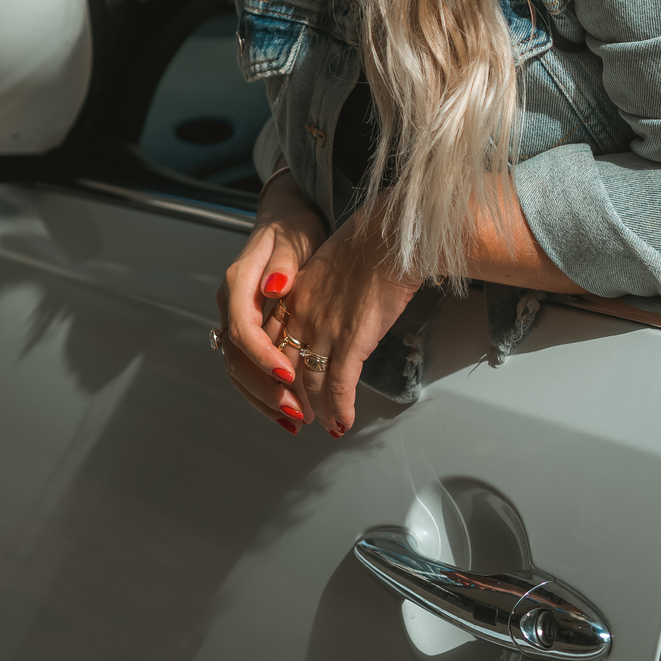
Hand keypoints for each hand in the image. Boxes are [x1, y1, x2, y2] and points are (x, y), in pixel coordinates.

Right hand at [216, 172, 326, 434]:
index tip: (288, 373)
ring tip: (295, 420)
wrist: (285, 222)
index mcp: (238, 283)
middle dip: (265, 387)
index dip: (262, 355)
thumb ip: (283, 263)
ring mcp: (234, 322)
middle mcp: (229, 306)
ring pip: (238, 370)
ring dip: (264, 398)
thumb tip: (274, 286)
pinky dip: (263, 395)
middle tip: (297, 410)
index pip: (242, 327)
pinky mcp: (245, 334)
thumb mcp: (293, 237)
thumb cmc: (293, 229)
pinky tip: (285, 413)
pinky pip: (246, 371)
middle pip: (236, 357)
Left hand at [267, 204, 418, 437]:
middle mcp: (302, 317)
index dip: (274, 371)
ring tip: (324, 423)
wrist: (389, 237)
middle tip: (298, 414)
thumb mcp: (324, 266)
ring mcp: (325, 331)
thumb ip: (312, 294)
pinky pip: (340, 387)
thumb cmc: (365, 245)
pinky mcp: (352, 342)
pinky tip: (343, 421)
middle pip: (285, 369)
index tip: (281, 384)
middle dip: (290, 397)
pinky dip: (340, 409)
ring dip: (317, 410)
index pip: (271, 344)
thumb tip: (317, 313)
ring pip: (311, 384)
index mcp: (292, 297)